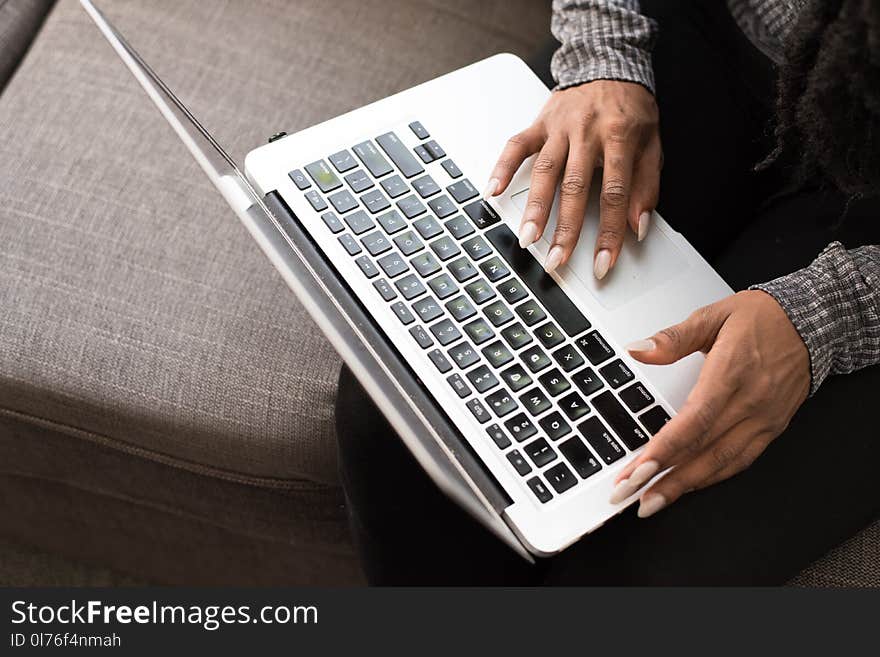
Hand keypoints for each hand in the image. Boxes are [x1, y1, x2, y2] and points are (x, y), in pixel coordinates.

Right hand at [486, 81, 660, 277]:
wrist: (609, 64)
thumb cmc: (631, 108)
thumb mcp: (653, 143)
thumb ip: (647, 185)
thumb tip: (638, 226)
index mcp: (620, 137)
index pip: (615, 194)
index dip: (610, 233)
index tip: (602, 264)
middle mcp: (587, 132)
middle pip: (575, 187)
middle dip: (565, 228)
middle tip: (555, 260)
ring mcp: (560, 127)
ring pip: (545, 171)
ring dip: (534, 207)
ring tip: (527, 238)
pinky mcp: (540, 123)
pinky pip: (517, 145)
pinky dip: (502, 168)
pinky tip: (491, 192)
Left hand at [609, 291, 810, 517]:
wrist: (811, 322)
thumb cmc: (761, 317)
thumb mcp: (713, 315)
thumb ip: (673, 337)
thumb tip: (638, 349)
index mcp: (732, 372)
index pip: (694, 421)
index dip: (664, 449)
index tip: (638, 470)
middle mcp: (751, 401)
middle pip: (703, 449)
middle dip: (665, 477)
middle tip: (630, 496)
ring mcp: (764, 418)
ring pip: (723, 462)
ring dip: (686, 486)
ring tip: (653, 503)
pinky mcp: (773, 428)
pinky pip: (741, 460)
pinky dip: (713, 477)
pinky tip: (688, 486)